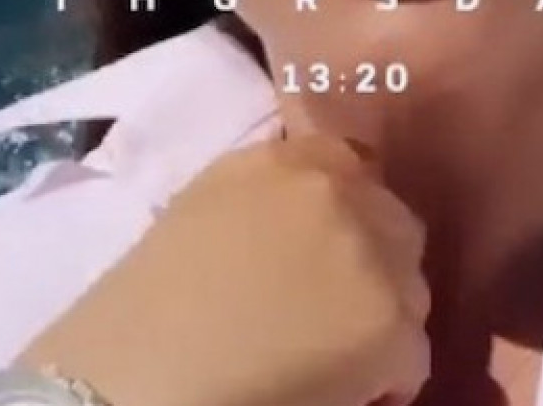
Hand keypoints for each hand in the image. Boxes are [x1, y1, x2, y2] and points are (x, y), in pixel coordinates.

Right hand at [20, 134, 431, 405]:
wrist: (128, 382)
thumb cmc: (145, 310)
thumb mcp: (205, 213)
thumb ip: (271, 199)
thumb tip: (317, 220)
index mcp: (278, 159)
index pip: (352, 164)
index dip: (350, 215)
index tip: (332, 253)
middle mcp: (334, 191)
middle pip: (394, 225)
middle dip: (375, 266)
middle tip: (331, 312)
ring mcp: (370, 254)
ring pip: (411, 290)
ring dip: (381, 320)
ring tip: (328, 354)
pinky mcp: (390, 323)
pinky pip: (413, 354)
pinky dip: (385, 380)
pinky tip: (334, 390)